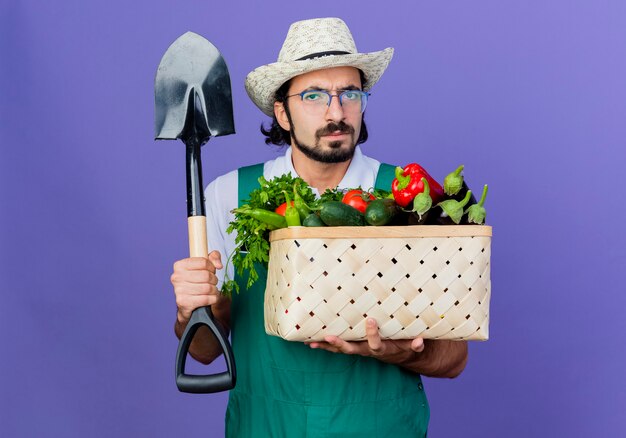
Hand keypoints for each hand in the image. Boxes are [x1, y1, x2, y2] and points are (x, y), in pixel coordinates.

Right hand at [170, 251, 222, 324]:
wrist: (187, 302)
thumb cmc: (196, 281)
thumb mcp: (204, 265)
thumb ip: (214, 257)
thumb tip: (218, 265)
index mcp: (179, 265)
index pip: (203, 262)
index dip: (212, 267)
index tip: (211, 271)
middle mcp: (176, 277)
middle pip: (206, 275)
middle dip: (214, 279)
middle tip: (213, 282)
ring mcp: (179, 290)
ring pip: (207, 288)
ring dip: (214, 290)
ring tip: (212, 290)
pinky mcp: (183, 302)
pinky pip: (206, 299)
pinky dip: (213, 298)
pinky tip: (211, 297)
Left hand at [305, 318, 424, 365]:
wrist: (398, 354)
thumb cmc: (404, 344)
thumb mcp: (412, 344)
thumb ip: (415, 344)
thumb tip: (420, 340)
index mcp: (382, 349)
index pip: (376, 343)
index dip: (372, 333)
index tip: (370, 319)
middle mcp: (367, 351)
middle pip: (352, 350)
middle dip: (340, 344)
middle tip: (329, 337)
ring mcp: (358, 349)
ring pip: (341, 350)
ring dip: (327, 346)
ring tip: (312, 343)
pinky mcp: (353, 347)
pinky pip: (336, 348)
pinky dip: (324, 346)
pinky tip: (311, 343)